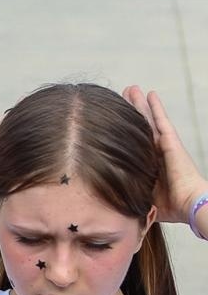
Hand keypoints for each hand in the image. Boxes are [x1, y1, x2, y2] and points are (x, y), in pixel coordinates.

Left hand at [122, 86, 207, 225]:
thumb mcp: (140, 197)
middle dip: (130, 111)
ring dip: (140, 104)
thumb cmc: (170, 207)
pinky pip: (161, 120)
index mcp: (148, 164)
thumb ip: (126, 191)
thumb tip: (103, 198)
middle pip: (140, 126)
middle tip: (120, 95)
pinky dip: (155, 107)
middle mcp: (156, 151)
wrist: (190, 205)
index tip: (109, 120)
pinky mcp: (172, 142)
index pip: (133, 142)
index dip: (123, 130)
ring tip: (131, 88)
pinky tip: (150, 94)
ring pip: (148, 119)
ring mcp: (165, 145)